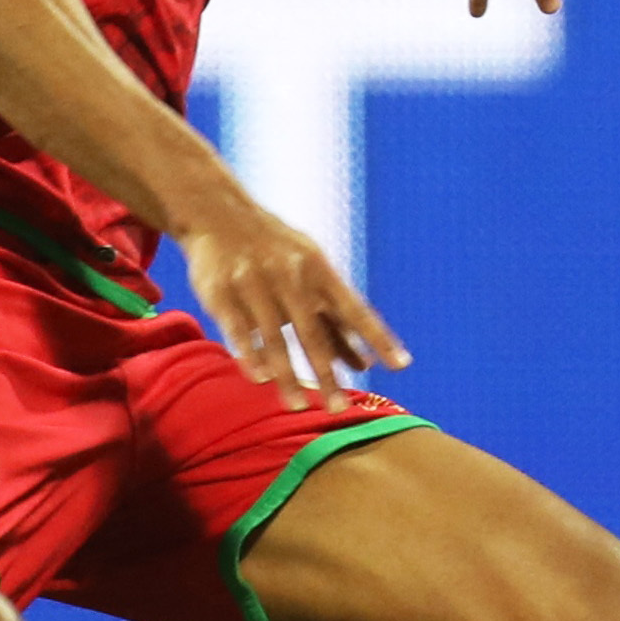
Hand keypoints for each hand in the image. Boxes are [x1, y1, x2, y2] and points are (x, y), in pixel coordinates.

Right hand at [174, 192, 406, 406]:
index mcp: (318, 269)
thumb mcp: (311, 269)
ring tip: (299, 407)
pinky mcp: (221, 292)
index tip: (401, 365)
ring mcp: (254, 283)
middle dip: (327, 373)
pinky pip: (237, 329)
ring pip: (273, 337)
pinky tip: (259, 379)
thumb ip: (335, 317)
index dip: (378, 337)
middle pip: (312, 332)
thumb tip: (366, 363)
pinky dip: (249, 355)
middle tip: (341, 409)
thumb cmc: (276, 250)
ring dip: (288, 375)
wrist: (218, 211)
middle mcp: (290, 275)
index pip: (354, 309)